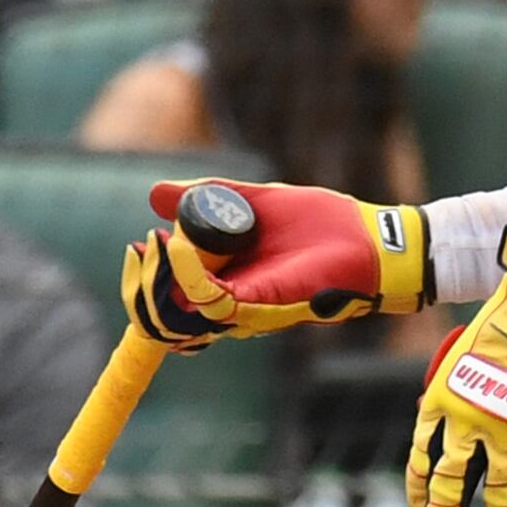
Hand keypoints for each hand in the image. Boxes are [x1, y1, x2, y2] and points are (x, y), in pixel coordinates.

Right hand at [120, 178, 430, 350]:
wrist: (370, 240)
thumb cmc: (323, 223)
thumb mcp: (256, 200)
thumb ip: (208, 196)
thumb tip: (153, 194)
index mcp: (230, 278)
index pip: (173, 295)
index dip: (146, 277)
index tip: (135, 246)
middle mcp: (233, 300)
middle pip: (170, 313)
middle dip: (144, 285)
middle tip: (139, 249)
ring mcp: (245, 306)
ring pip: (184, 311)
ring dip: (161, 279)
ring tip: (156, 244)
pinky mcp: (260, 303)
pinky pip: (212, 300)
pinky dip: (187, 275)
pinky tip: (177, 247)